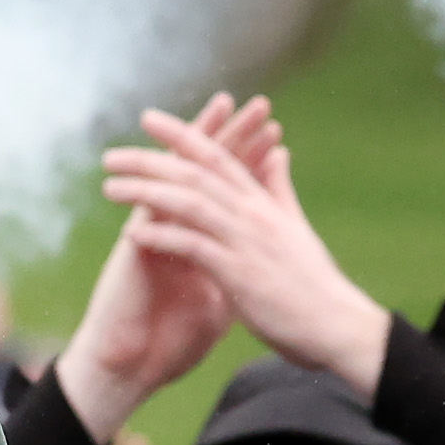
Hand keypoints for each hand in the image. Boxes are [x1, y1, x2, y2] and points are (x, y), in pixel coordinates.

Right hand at [57, 93, 279, 436]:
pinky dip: (171, 173)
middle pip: (208, 171)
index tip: (276, 131)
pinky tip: (184, 152)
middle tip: (260, 103)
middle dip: (234, 136)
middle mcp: (175, 227)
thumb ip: (233, 272)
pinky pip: (154, 198)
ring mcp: (154, 230)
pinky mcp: (135, 244)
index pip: (228, 189)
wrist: (132, 369)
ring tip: (229, 105)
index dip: (250, 160)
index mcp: (198, 237)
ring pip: (181, 172)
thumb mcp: (217, 301)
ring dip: (206, 139)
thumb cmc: (169, 342)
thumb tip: (257, 264)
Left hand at [96, 108, 390, 398]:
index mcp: (262, 203)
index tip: (148, 118)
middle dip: (150, 159)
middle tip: (110, 155)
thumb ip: (280, 189)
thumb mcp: (296, 227)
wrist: (336, 325)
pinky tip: (131, 232)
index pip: (217, 156)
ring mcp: (246, 241)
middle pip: (195, 173)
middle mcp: (252, 214)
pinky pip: (194, 246)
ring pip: (189, 203)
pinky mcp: (239, 273)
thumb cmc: (313, 284)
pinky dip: (163, 236)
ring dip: (146, 193)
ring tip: (109, 188)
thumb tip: (278, 151)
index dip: (182, 134)